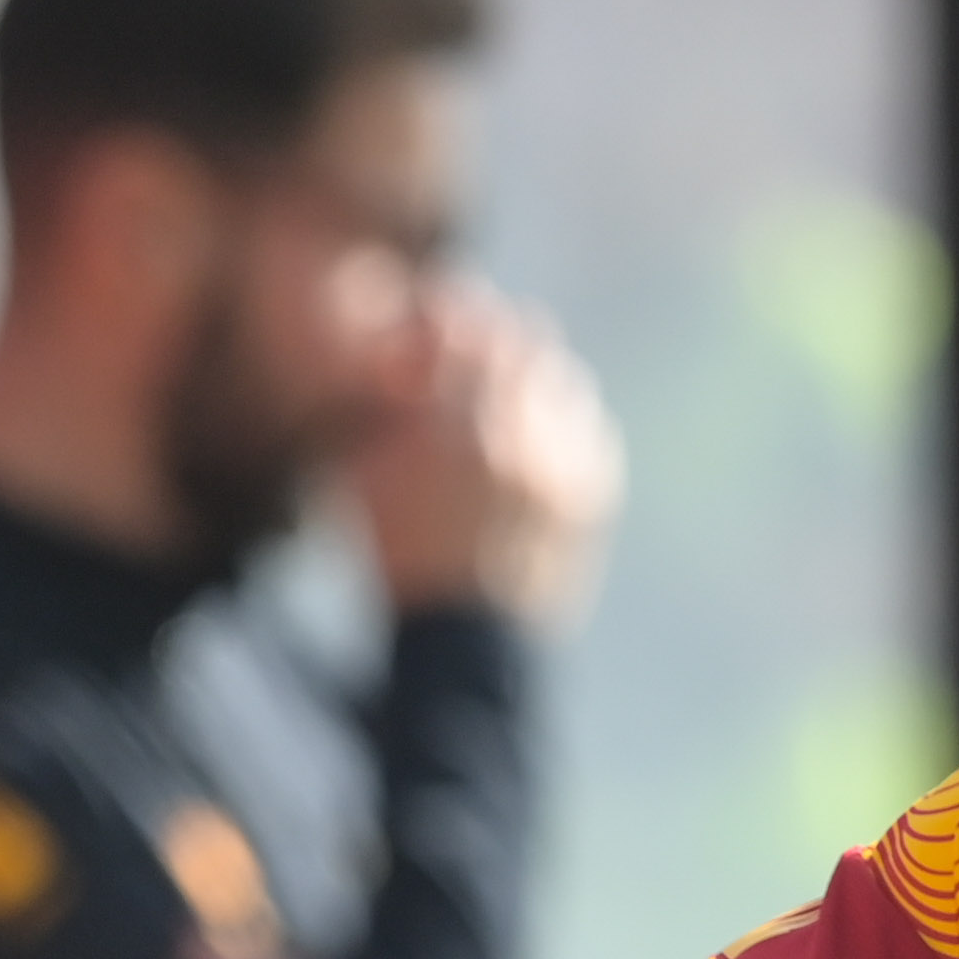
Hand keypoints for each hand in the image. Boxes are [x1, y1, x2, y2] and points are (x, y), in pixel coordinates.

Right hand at [345, 281, 620, 631]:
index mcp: (454, 426)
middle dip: (486, 341)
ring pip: (559, 377)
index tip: (426, 324)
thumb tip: (402, 355)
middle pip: (519, 338)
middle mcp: (519, 436)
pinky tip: (529, 445)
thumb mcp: (365, 471)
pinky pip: (587, 426)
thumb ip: (383, 402)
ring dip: (525, 379)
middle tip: (461, 360)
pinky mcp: (593, 491)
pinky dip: (558, 424)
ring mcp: (564, 463)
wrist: (465, 642)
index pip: (461, 325)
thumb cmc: (398, 553)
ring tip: (495, 409)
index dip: (441, 316)